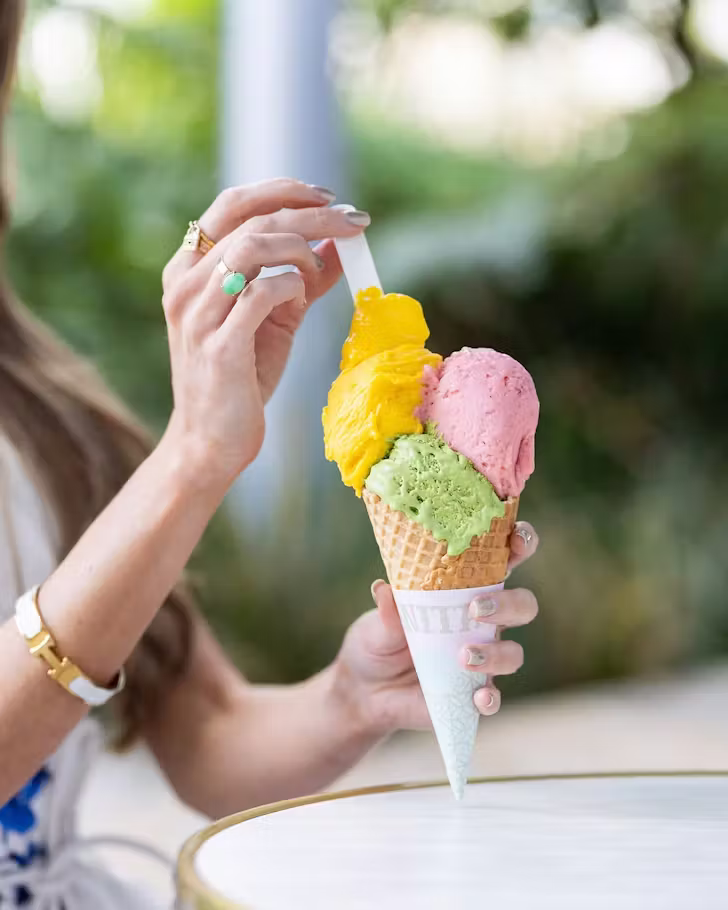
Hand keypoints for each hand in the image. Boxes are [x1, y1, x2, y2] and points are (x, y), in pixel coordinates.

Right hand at [160, 178, 370, 482]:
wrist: (212, 441)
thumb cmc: (242, 378)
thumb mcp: (275, 320)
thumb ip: (302, 281)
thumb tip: (340, 244)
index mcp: (188, 269)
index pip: (232, 204)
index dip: (282, 191)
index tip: (327, 197)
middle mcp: (184, 284)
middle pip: (251, 221)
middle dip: (311, 214)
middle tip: (354, 221)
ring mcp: (197, 314)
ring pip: (252, 247)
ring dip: (300, 251)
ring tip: (318, 276)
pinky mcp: (218, 346)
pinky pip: (261, 293)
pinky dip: (292, 287)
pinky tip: (300, 303)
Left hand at [334, 523, 539, 734]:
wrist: (364, 692)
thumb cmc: (376, 643)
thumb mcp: (375, 625)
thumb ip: (386, 612)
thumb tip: (383, 588)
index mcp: (463, 591)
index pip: (502, 561)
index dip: (519, 545)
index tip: (517, 541)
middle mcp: (481, 623)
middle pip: (522, 606)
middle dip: (510, 604)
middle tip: (476, 609)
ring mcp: (481, 659)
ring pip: (513, 653)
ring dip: (496, 654)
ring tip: (463, 656)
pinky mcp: (472, 694)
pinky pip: (494, 698)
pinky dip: (490, 698)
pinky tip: (478, 697)